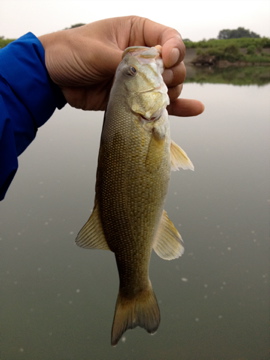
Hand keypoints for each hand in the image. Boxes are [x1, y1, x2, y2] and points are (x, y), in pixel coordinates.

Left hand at [39, 16, 203, 116]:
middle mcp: (144, 56)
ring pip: (170, 86)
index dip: (175, 49)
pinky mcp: (134, 99)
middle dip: (172, 76)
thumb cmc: (72, 52)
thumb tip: (150, 73)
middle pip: (175, 66)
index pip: (169, 39)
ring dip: (171, 94)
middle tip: (155, 83)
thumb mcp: (98, 52)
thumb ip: (126, 63)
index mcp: (137, 33)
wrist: (53, 77)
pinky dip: (178, 108)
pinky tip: (195, 109)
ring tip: (157, 99)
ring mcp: (140, 79)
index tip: (168, 59)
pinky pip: (159, 104)